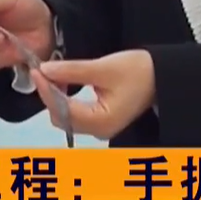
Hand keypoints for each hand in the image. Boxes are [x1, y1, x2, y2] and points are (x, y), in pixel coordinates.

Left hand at [33, 50, 156, 139]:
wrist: (163, 76)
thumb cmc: (139, 71)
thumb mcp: (104, 67)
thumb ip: (72, 70)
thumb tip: (45, 69)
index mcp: (101, 122)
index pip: (62, 109)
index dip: (46, 90)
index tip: (37, 70)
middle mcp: (99, 132)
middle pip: (60, 119)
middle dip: (49, 96)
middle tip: (44, 71)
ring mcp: (100, 130)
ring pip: (65, 118)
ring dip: (55, 98)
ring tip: (53, 75)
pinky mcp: (101, 123)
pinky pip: (74, 116)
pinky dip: (65, 101)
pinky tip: (64, 84)